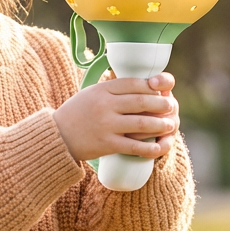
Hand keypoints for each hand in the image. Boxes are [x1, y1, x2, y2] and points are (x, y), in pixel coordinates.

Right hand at [54, 72, 179, 161]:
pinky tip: (160, 146)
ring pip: (141, 123)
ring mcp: (106, 125)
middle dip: (162, 103)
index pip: (133, 83)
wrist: (57, 136)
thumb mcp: (91, 92)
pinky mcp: (107, 144)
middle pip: (141, 101)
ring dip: (161, 124)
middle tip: (172, 106)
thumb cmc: (77, 113)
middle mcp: (105, 105)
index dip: (153, 84)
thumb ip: (113, 88)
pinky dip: (150, 147)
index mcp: (102, 89)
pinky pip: (134, 146)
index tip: (165, 87)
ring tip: (170, 124)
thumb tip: (143, 84)